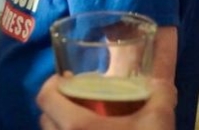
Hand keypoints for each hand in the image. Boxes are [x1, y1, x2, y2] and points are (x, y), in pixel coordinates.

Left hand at [36, 75, 175, 129]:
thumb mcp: (157, 123)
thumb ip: (160, 97)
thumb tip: (159, 82)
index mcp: (76, 125)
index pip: (44, 98)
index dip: (51, 84)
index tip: (67, 78)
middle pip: (46, 117)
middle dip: (58, 105)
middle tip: (78, 98)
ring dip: (61, 125)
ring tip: (85, 121)